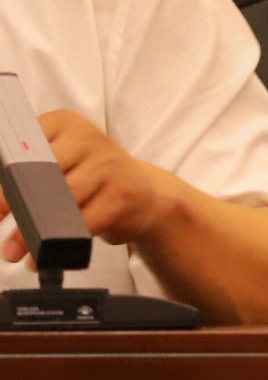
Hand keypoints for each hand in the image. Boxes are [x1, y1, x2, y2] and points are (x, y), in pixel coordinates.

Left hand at [0, 110, 171, 261]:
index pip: (25, 144)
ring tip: (12, 251)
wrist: (143, 193)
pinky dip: (59, 243)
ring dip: (30, 231)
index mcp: (65, 123)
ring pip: (60, 200)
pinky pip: (83, 223)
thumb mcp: (61, 159)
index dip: (5, 174)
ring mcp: (109, 166)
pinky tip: (43, 256)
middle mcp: (89, 138)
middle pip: (40, 170)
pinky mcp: (122, 195)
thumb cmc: (88, 178)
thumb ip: (28, 166)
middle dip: (13, 200)